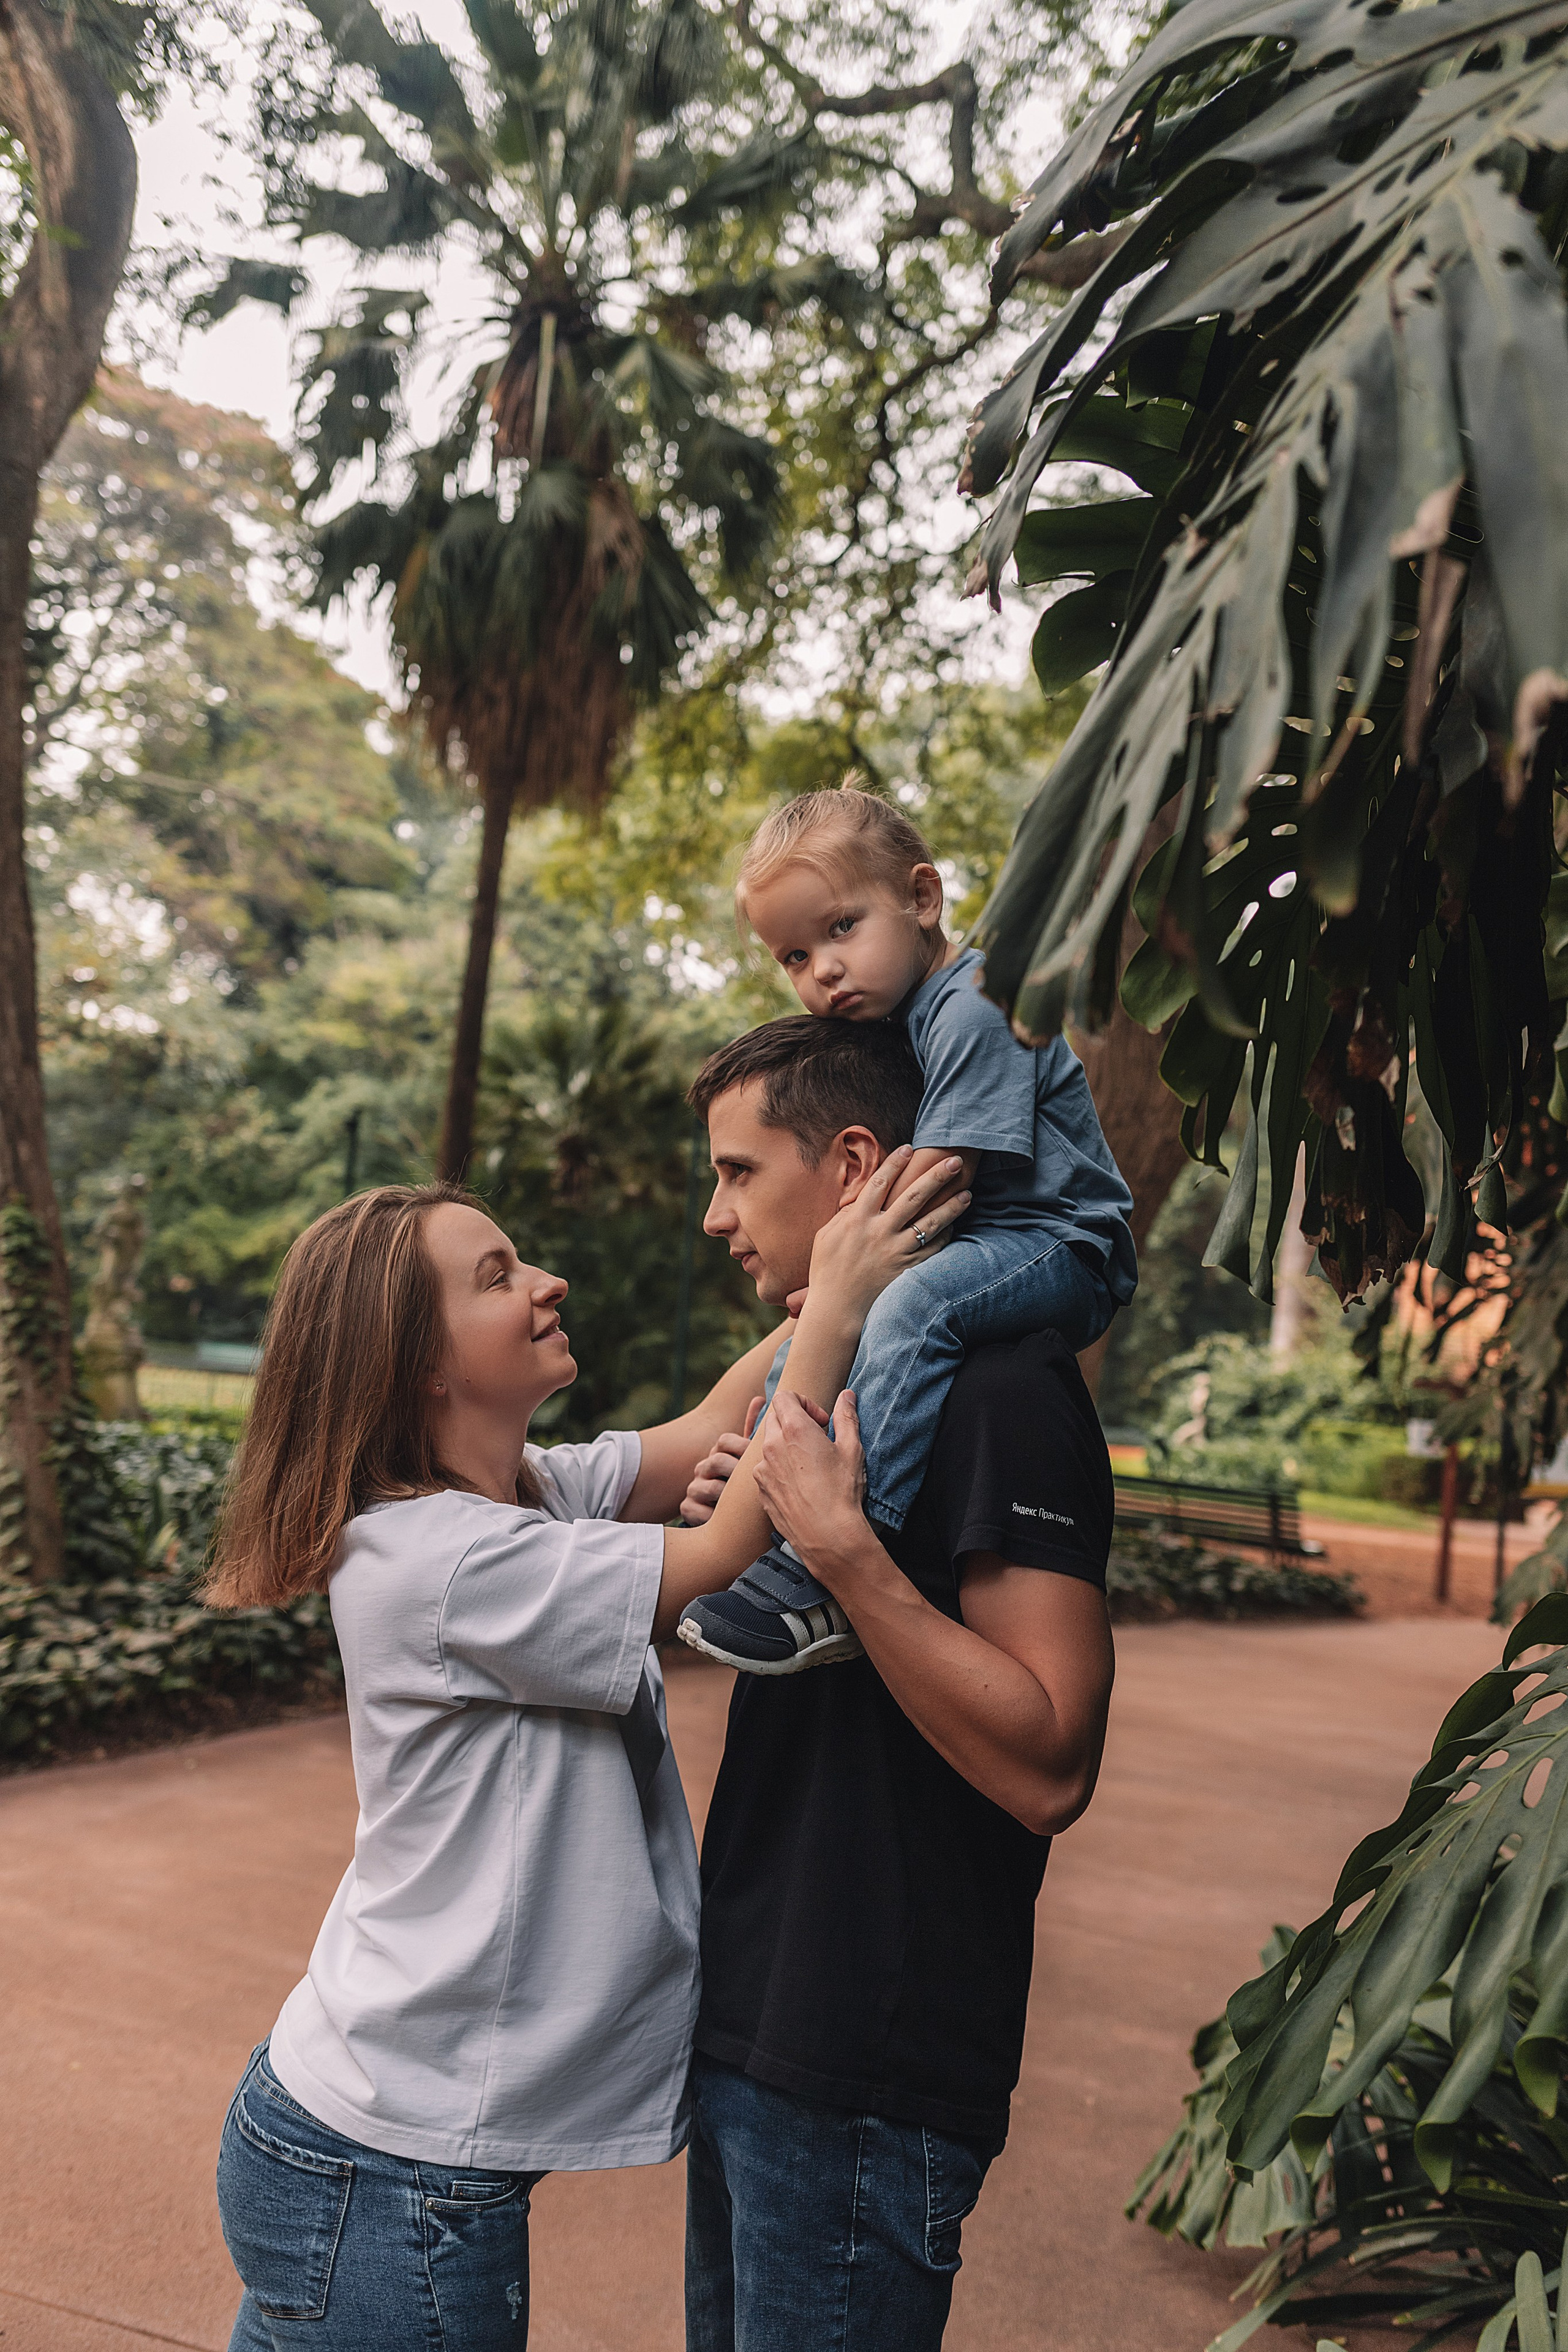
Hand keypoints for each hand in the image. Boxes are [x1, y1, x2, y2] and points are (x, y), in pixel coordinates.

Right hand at [679, 1396, 762, 1523]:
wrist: (732, 1520)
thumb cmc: (746, 1486)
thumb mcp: (751, 1458)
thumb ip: (753, 1430)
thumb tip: (760, 1398)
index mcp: (718, 1452)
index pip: (725, 1440)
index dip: (744, 1448)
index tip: (760, 1458)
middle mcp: (702, 1467)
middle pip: (717, 1461)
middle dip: (738, 1471)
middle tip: (755, 1481)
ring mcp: (693, 1488)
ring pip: (709, 1487)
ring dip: (728, 1495)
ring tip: (744, 1502)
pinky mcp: (687, 1509)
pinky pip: (697, 1510)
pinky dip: (712, 1515)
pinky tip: (726, 1518)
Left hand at [752, 1388, 869, 1585]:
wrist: (828, 1537)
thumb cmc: (842, 1492)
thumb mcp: (852, 1449)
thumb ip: (847, 1417)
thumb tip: (847, 1395)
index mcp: (794, 1430)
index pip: (784, 1396)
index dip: (804, 1402)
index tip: (821, 1421)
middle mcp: (771, 1446)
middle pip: (773, 1417)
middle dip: (793, 1420)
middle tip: (816, 1439)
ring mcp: (762, 1469)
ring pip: (767, 1443)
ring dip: (784, 1445)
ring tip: (808, 1464)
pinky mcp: (760, 1490)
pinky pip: (764, 1468)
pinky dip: (778, 1467)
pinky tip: (800, 1484)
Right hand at [804, 1146, 969, 1329]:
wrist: (836, 1311)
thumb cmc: (827, 1272)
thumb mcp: (825, 1237)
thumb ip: (845, 1216)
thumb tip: (859, 1199)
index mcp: (857, 1220)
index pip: (880, 1182)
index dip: (895, 1162)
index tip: (910, 1148)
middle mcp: (880, 1232)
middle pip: (913, 1196)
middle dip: (935, 1176)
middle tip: (954, 1160)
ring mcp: (896, 1251)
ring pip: (931, 1223)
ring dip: (951, 1206)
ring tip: (967, 1192)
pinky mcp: (908, 1270)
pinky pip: (933, 1249)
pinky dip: (945, 1236)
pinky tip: (955, 1225)